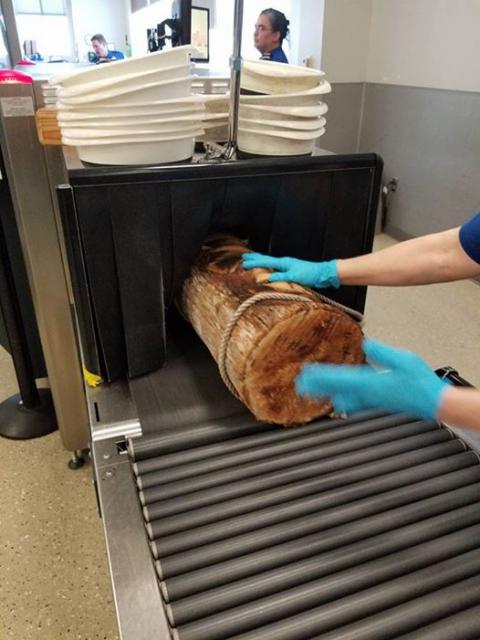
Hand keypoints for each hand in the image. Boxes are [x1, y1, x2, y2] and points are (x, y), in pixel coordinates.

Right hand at [242, 253, 339, 288]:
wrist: (322, 273)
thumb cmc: (309, 275)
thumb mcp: (294, 277)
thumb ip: (281, 277)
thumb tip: (268, 278)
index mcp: (284, 262)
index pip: (266, 262)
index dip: (254, 263)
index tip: (244, 263)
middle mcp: (284, 262)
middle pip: (266, 259)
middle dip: (255, 258)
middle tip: (244, 257)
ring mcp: (287, 266)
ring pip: (270, 262)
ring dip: (261, 261)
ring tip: (253, 260)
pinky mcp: (290, 270)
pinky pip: (275, 267)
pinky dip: (268, 266)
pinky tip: (268, 268)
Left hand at [295, 339, 448, 419]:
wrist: (435, 403)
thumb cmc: (421, 383)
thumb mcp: (404, 359)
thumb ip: (382, 352)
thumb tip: (365, 344)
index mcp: (371, 383)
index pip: (339, 379)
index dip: (321, 376)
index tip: (306, 374)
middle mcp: (368, 394)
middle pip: (335, 390)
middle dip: (317, 387)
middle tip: (299, 386)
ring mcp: (372, 401)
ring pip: (342, 398)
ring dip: (326, 393)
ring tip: (313, 393)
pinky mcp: (378, 403)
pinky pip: (354, 403)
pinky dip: (342, 400)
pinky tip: (339, 402)